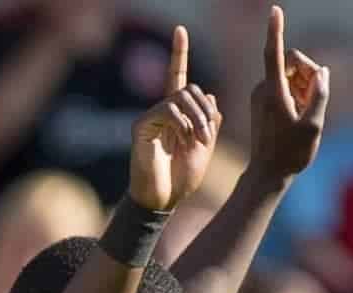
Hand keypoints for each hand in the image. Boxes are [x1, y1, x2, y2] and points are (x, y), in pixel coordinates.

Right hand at [129, 27, 221, 210]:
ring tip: (198, 140)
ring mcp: (150, 118)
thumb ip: (210, 123)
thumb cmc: (182, 179)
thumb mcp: (204, 149)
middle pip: (189, 89)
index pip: (178, 78)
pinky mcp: (141, 127)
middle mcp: (162, 112)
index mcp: (177, 115)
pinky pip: (166, 110)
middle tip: (208, 134)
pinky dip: (181, 123)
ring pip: (180, 97)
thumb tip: (211, 95)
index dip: (179, 54)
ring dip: (197, 117)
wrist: (164, 200)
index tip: (180, 31)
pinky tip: (184, 139)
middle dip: (205, 109)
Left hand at [249, 6, 329, 180]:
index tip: (275, 11)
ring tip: (304, 115)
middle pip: (291, 62)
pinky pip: (285, 87)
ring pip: (290, 75)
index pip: (273, 55)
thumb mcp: (312, 126)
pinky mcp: (263, 102)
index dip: (276, 31)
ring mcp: (262, 96)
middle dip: (308, 73)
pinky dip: (297, 96)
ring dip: (304, 88)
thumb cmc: (290, 154)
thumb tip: (322, 72)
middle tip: (313, 101)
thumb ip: (320, 95)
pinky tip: (297, 117)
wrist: (267, 174)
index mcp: (273, 93)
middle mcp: (263, 90)